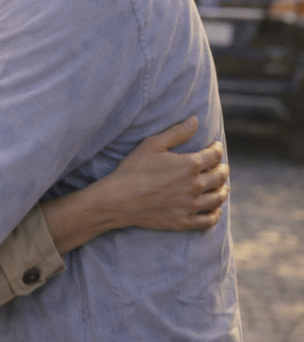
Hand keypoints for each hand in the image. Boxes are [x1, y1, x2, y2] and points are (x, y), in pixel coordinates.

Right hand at [101, 116, 228, 231]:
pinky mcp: (183, 221)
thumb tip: (195, 120)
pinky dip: (215, 215)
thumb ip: (176, 133)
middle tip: (222, 167)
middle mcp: (195, 185)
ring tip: (222, 188)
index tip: (216, 147)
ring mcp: (190, 205)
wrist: (118, 200)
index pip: (214, 156)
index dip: (217, 149)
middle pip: (219, 177)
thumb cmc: (133, 170)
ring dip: (223, 191)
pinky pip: (208, 221)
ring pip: (217, 198)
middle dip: (223, 170)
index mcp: (189, 165)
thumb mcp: (152, 145)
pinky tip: (215, 211)